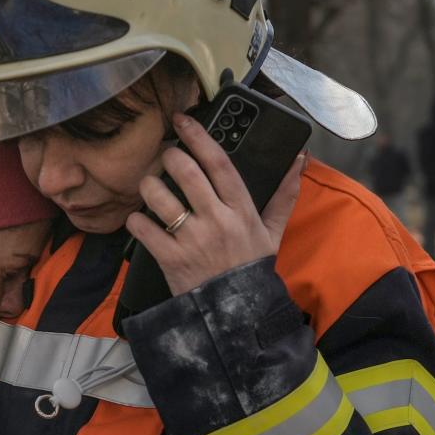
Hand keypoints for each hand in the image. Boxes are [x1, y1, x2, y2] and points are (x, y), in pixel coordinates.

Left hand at [125, 113, 305, 294]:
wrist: (238, 314)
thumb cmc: (251, 268)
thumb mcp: (273, 232)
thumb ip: (283, 195)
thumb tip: (298, 160)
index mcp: (241, 210)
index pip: (219, 163)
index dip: (199, 136)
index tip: (183, 121)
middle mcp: (216, 220)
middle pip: (185, 172)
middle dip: (168, 157)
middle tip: (164, 156)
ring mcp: (192, 239)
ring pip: (158, 196)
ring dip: (148, 185)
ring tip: (150, 187)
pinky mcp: (170, 259)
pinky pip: (142, 228)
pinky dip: (136, 219)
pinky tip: (141, 219)